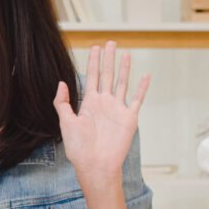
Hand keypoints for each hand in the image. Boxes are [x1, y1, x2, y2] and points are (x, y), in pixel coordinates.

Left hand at [53, 41, 149, 187]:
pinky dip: (142, 88)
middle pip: (107, 75)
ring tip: (125, 53)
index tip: (94, 47)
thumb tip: (62, 82)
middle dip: (108, 59)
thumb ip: (62, 103)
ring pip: (122, 83)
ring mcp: (117, 109)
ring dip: (124, 68)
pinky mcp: (129, 118)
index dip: (93, 62)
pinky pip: (137, 99)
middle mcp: (104, 103)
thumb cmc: (79, 148)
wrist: (95, 165)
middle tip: (110, 42)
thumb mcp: (65, 123)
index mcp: (88, 103)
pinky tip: (146, 76)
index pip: (92, 77)